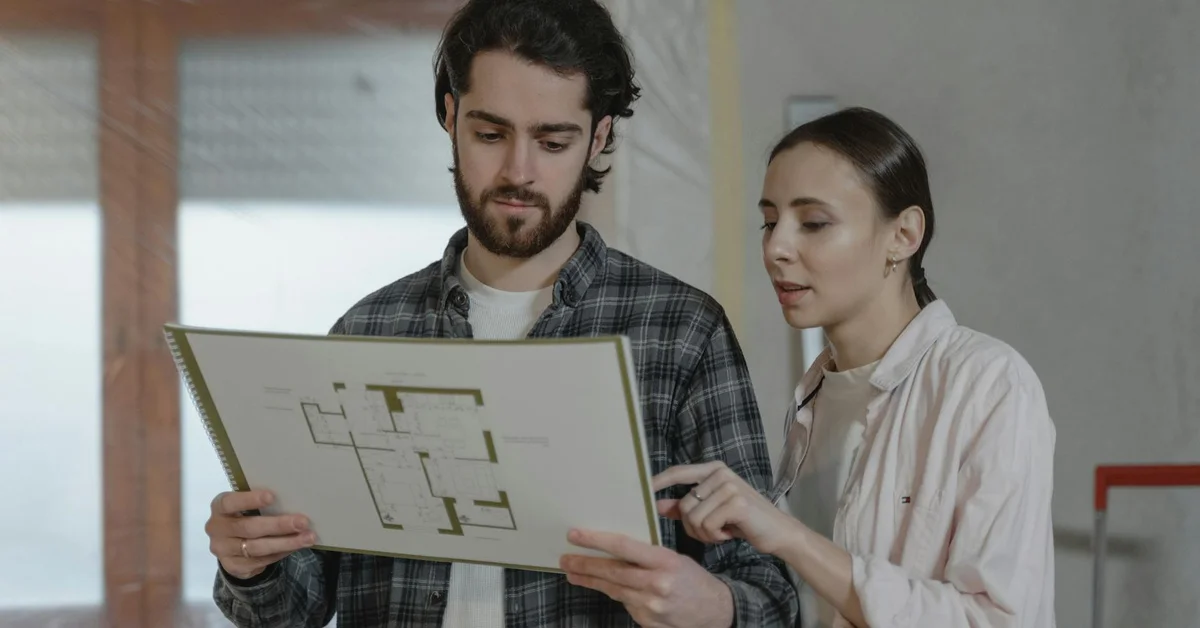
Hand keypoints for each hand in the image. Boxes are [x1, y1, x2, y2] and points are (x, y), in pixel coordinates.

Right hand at [205, 489, 316, 579]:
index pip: (231, 502)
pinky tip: (296, 547)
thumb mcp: (245, 506)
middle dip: (278, 525)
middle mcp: (217, 529)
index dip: (250, 500)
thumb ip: (260, 504)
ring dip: (286, 543)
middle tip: (303, 522)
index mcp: (219, 507)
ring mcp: (223, 550)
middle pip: (249, 528)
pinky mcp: (233, 567)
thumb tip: (294, 500)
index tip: (272, 496)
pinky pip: (261, 561)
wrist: (231, 545)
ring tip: (308, 538)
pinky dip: (281, 553)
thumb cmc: (245, 515)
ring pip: (257, 548)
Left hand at [560, 529, 732, 627]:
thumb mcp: (675, 559)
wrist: (714, 612)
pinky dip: (615, 594)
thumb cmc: (694, 580)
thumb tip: (614, 549)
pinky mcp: (647, 621)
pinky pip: (625, 604)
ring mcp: (650, 606)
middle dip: (584, 564)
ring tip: (573, 572)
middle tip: (565, 558)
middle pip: (611, 571)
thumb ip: (647, 556)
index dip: (596, 540)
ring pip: (612, 589)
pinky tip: (606, 587)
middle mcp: (656, 584)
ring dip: (590, 580)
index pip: (623, 546)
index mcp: (665, 561)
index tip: (575, 535)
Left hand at [653, 461, 794, 555]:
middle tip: (712, 531)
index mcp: (713, 469)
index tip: (641, 492)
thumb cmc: (742, 521)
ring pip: (694, 517)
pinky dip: (715, 536)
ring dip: (705, 533)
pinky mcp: (736, 502)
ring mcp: (729, 486)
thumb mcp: (712, 511)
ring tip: (722, 531)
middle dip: (693, 526)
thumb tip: (658, 505)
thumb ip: (685, 506)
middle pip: (685, 504)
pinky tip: (730, 533)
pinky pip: (707, 525)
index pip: (677, 472)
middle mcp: (720, 473)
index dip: (657, 482)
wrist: (778, 532)